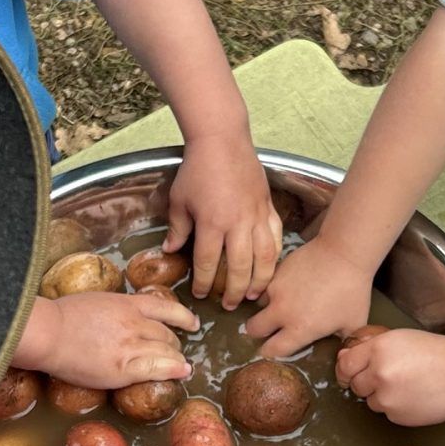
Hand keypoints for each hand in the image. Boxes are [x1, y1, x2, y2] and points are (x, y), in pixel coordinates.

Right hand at [18, 289, 195, 390]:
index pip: (165, 308)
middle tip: (175, 353)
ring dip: (176, 359)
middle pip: (167, 334)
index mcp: (127, 303)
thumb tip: (120, 316)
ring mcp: (131, 345)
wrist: (47, 332)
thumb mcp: (95, 302)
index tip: (192, 324)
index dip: (183, 317)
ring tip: (180, 366)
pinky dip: (175, 370)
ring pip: (167, 351)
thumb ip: (115, 309)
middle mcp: (134, 322)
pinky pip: (158, 368)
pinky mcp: (124, 368)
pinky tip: (183, 372)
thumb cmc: (60, 317)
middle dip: (175, 344)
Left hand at [165, 130, 283, 307]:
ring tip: (253, 296)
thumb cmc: (197, 169)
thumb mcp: (179, 200)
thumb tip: (169, 251)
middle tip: (228, 305)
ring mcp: (257, 216)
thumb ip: (177, 228)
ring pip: (263, 258)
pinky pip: (275, 238)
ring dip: (258, 281)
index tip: (199, 294)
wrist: (223, 140)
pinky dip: (274, 257)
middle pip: (238, 268)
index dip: (203, 283)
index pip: (207, 263)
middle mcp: (237, 224)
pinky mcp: (269, 208)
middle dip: (232, 291)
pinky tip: (270, 269)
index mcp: (212, 223)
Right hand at [245, 236, 376, 358]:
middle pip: (253, 329)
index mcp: (299, 330)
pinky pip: (266, 285)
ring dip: (265, 308)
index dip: (271, 353)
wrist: (344, 253)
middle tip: (270, 329)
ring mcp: (275, 289)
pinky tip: (286, 287)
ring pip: (257, 305)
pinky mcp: (275, 271)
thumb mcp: (353, 322)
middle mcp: (281, 312)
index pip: (271, 351)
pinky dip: (271, 289)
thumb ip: (342, 340)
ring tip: (281, 304)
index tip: (275, 349)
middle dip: (259, 332)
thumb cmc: (352, 291)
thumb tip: (341, 350)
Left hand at [336, 327, 444, 425]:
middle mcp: (378, 374)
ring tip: (407, 386)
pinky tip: (414, 396)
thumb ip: (372, 348)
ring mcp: (387, 398)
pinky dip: (396, 407)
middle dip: (367, 382)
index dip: (346, 369)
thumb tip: (343, 358)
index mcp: (378, 350)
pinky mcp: (397, 416)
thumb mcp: (400, 339)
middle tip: (390, 376)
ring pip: (371, 401)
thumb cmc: (436, 353)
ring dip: (382, 396)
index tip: (349, 372)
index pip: (345, 364)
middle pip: (356, 385)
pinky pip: (387, 413)